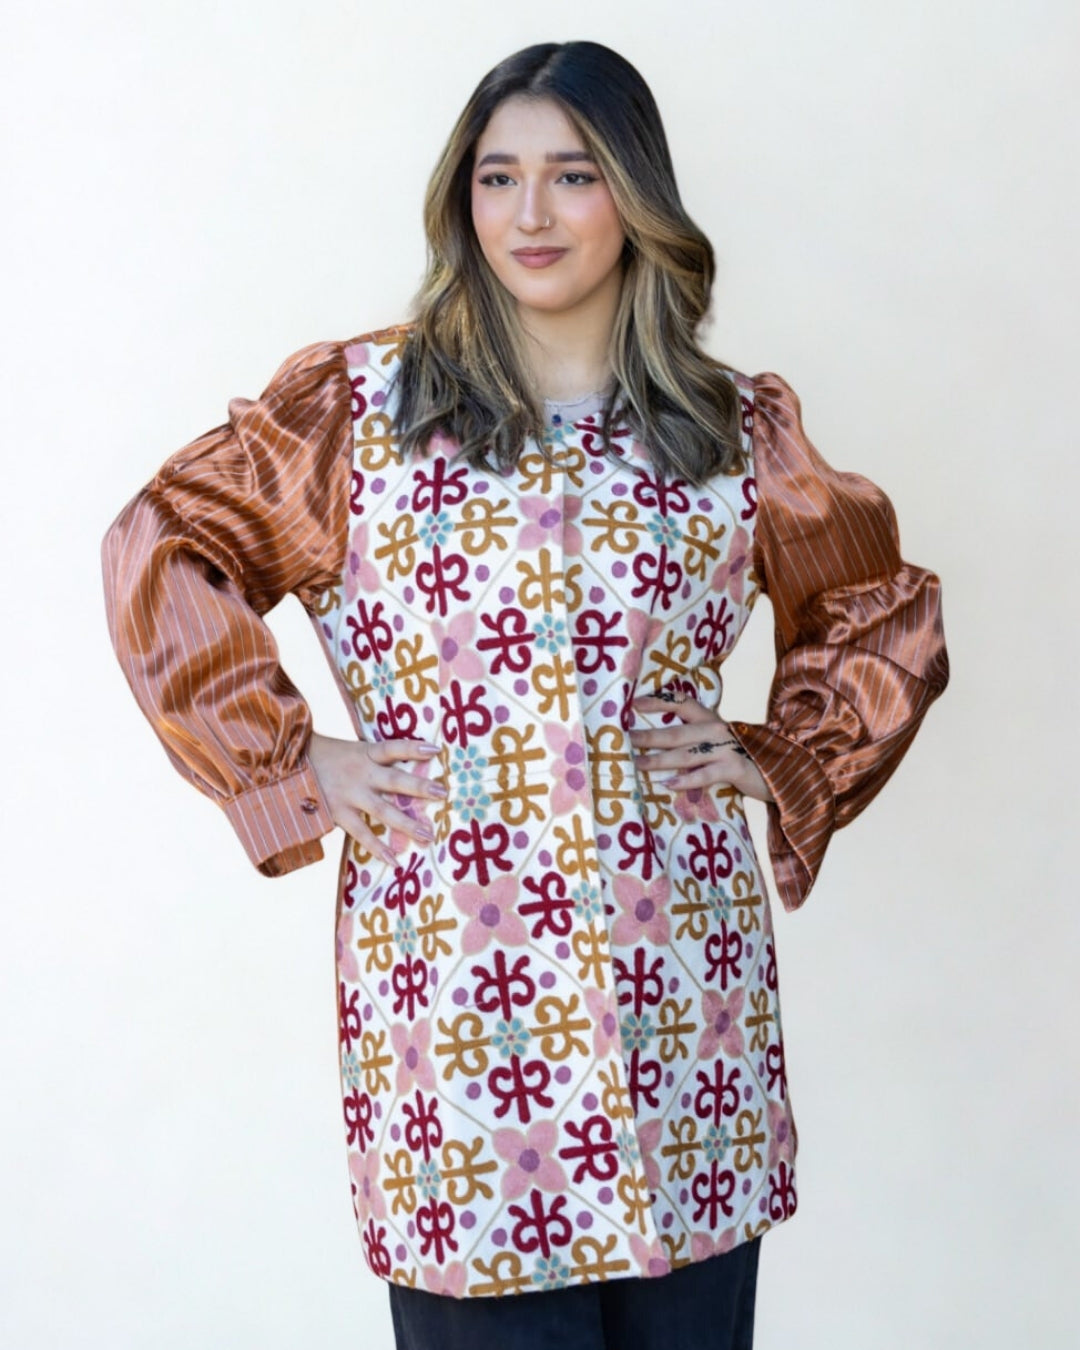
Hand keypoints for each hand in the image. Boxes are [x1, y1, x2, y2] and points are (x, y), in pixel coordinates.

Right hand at [307, 732, 446, 865]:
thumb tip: (403, 765)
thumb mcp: (351, 750)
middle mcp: (360, 774)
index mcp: (364, 754)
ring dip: (406, 823)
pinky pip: (361, 833)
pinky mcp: (338, 813)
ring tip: (427, 835)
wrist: (287, 764)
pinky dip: (377, 847)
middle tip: (442, 793)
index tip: (436, 750)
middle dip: (419, 787)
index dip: (413, 748)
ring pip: (382, 810)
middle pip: (394, 780)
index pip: (393, 748)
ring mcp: (349, 795)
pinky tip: (395, 860)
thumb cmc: (326, 757)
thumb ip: (374, 759)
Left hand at [629, 695, 773, 802]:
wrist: (787, 769)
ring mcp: (726, 748)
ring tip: (636, 763)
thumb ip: (699, 744)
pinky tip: (667, 784)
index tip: (634, 703)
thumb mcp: (723, 744)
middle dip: (647, 736)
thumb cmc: (748, 758)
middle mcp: (717, 729)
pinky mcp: (734, 768)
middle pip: (675, 731)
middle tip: (623, 739)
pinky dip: (685, 780)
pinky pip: (704, 774)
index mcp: (712, 721)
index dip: (657, 701)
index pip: (681, 703)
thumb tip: (664, 750)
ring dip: (657, 760)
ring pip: (684, 753)